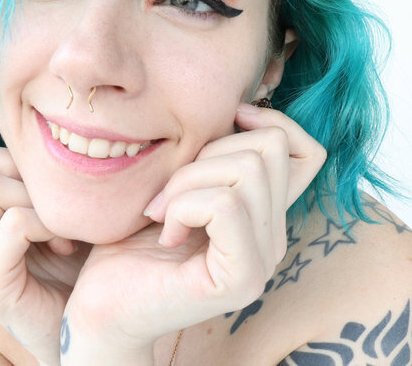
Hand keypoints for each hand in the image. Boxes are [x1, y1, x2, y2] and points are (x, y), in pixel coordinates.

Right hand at [0, 96, 85, 363]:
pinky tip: (68, 245)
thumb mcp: (68, 206)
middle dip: (16, 162)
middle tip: (59, 189)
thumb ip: (52, 175)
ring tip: (67, 224)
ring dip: (35, 194)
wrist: (92, 324)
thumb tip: (61, 122)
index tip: (1, 103)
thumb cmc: (86, 261)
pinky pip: (13, 225)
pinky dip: (47, 224)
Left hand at [60, 103, 325, 361]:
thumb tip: (243, 110)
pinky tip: (168, 233)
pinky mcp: (242, 279)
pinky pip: (226, 205)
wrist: (103, 302)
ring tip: (163, 214)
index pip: (308, 152)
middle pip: (269, 148)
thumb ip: (216, 156)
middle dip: (206, 154)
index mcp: (264, 212)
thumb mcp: (180, 179)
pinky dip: (184, 206)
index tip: (226, 127)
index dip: (273, 122)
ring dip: (188, 182)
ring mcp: (263, 261)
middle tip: (168, 193)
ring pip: (247, 171)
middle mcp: (274, 237)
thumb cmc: (132, 238)